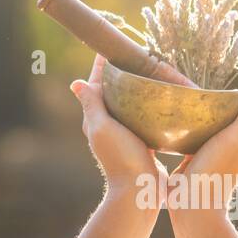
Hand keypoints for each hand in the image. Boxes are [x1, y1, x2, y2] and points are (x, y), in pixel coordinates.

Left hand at [71, 55, 166, 207]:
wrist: (139, 191)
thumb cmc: (119, 157)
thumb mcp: (102, 127)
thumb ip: (91, 105)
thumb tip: (76, 83)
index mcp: (96, 119)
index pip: (96, 85)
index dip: (101, 66)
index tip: (109, 46)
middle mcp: (108, 126)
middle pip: (113, 93)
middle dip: (120, 73)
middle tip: (133, 54)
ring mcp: (126, 134)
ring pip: (130, 104)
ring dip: (136, 88)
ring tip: (149, 71)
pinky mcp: (142, 142)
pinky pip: (144, 118)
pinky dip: (149, 105)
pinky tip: (161, 99)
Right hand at [168, 67, 237, 210]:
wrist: (193, 205)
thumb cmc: (215, 171)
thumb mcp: (234, 141)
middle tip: (231, 71)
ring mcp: (223, 150)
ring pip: (228, 120)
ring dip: (225, 102)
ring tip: (212, 84)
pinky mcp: (204, 154)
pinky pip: (210, 130)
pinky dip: (207, 116)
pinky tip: (194, 111)